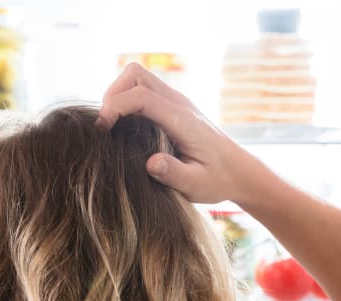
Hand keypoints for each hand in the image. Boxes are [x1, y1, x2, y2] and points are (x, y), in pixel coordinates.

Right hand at [97, 63, 255, 203]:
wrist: (238, 171)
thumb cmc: (217, 180)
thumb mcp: (197, 185)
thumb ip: (174, 174)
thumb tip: (151, 163)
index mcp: (183, 120)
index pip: (142, 96)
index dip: (115, 107)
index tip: (102, 130)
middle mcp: (178, 103)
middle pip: (135, 74)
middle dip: (113, 94)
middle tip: (104, 126)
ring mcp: (175, 101)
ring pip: (138, 77)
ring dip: (118, 94)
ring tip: (110, 125)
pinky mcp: (172, 106)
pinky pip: (143, 89)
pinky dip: (126, 100)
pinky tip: (123, 127)